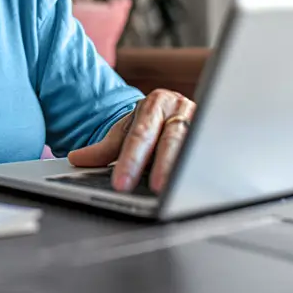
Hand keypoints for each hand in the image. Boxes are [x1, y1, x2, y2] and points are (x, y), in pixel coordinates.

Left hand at [66, 89, 195, 193]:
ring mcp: (202, 120)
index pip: (140, 134)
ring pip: (191, 146)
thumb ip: (104, 148)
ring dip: (180, 169)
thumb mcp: (126, 132)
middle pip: (169, 140)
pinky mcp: (215, 133)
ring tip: (169, 189)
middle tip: (150, 189)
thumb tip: (76, 158)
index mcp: (155, 103)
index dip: (130, 160)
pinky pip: (208, 153)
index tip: (121, 184)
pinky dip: (199, 169)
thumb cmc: (152, 124)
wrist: (181, 111)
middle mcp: (180, 107)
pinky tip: (193, 184)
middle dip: (160, 167)